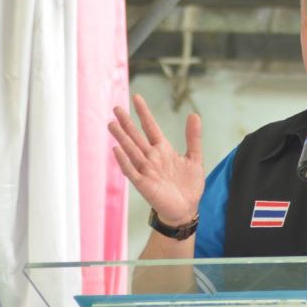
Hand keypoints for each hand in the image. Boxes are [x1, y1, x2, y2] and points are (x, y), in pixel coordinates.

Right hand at [108, 94, 203, 225]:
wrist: (187, 209)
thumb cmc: (188, 185)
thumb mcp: (194, 158)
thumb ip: (193, 137)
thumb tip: (194, 115)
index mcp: (163, 150)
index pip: (151, 127)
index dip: (144, 113)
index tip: (136, 97)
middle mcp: (152, 158)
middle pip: (136, 137)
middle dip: (127, 123)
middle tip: (116, 108)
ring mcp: (146, 170)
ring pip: (131, 151)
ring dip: (122, 138)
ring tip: (112, 124)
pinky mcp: (143, 184)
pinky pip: (131, 171)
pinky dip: (124, 161)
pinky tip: (117, 149)